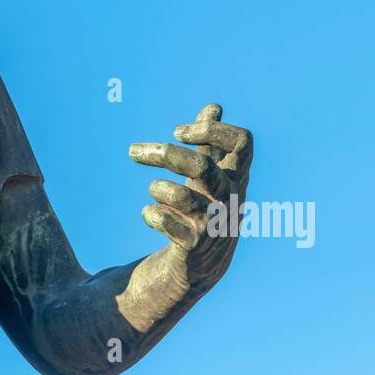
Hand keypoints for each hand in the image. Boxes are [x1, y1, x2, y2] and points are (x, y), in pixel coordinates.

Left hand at [128, 103, 252, 285]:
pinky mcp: (192, 246)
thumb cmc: (203, 211)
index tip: (178, 130)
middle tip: (132, 151)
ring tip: (154, 190)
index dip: (212, 130)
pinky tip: (150, 214)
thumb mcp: (209, 175)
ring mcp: (212, 224)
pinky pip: (166, 223)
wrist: (200, 268)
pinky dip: (151, 213)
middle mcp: (228, 200)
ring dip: (158, 189)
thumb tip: (215, 106)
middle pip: (201, 168)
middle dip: (165, 155)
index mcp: (235, 178)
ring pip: (181, 197)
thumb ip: (210, 143)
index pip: (242, 143)